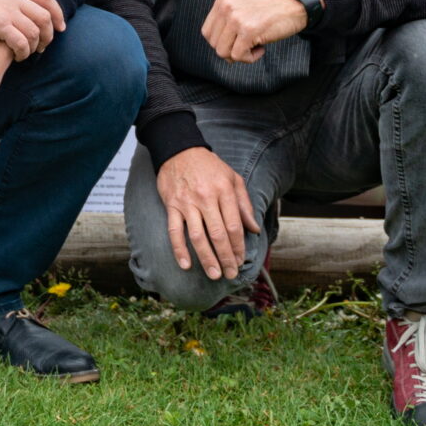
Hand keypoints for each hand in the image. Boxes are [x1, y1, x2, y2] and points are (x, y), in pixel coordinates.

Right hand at [0, 0, 64, 58]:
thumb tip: (21, 8)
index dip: (57, 13)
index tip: (60, 27)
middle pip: (44, 16)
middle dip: (49, 34)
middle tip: (44, 47)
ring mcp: (8, 8)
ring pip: (35, 31)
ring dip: (35, 46)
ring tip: (28, 54)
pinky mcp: (0, 24)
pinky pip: (22, 42)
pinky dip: (24, 52)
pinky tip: (18, 57)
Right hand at [155, 146, 259, 280]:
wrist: (179, 150)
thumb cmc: (209, 166)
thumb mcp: (233, 178)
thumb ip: (244, 204)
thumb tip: (254, 229)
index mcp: (225, 191)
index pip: (234, 226)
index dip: (239, 247)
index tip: (241, 261)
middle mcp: (206, 198)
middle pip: (218, 234)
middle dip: (226, 258)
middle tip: (231, 274)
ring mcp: (187, 203)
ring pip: (198, 236)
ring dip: (207, 258)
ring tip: (214, 275)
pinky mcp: (172, 206)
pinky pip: (175, 231)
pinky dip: (179, 249)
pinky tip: (185, 265)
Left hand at [200, 0, 308, 63]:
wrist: (296, 3)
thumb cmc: (272, 7)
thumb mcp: (242, 4)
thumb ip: (227, 19)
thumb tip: (218, 45)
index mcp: (222, 1)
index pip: (207, 32)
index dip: (221, 43)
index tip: (237, 42)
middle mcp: (226, 8)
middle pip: (214, 44)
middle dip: (231, 51)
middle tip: (248, 46)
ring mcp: (237, 19)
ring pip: (223, 52)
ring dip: (240, 55)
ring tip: (254, 46)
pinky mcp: (249, 31)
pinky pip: (238, 56)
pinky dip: (250, 58)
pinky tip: (262, 48)